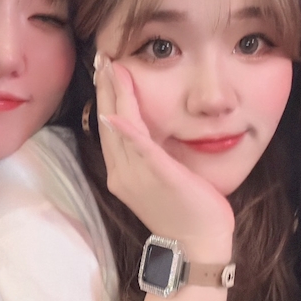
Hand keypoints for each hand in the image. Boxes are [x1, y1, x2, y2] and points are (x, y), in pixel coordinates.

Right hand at [95, 56, 233, 261]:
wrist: (198, 243)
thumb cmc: (185, 210)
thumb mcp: (160, 178)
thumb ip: (150, 155)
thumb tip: (147, 131)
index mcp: (121, 172)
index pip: (108, 126)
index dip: (105, 96)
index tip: (105, 69)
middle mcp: (122, 173)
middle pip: (108, 122)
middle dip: (105, 88)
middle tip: (102, 57)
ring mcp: (139, 176)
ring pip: (121, 129)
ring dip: (115, 96)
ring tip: (112, 68)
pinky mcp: (161, 177)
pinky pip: (141, 151)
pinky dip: (128, 133)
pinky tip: (117, 115)